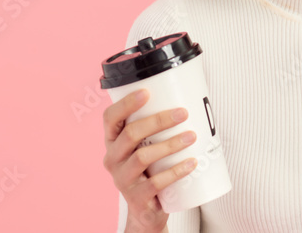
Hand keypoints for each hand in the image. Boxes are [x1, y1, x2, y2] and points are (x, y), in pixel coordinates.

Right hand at [102, 89, 197, 232]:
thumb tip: (190, 96)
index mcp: (113, 141)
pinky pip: (155, 183)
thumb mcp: (147, 146)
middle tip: (183, 113)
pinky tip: (191, 163)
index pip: (110, 118)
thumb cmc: (150, 169)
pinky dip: (175, 171)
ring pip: (142, 157)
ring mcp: (122, 180)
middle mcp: (113, 159)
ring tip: (192, 136)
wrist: (147, 210)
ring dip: (170, 144)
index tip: (147, 92)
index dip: (125, 104)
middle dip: (158, 121)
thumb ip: (157, 127)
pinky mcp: (137, 198)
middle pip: (130, 134)